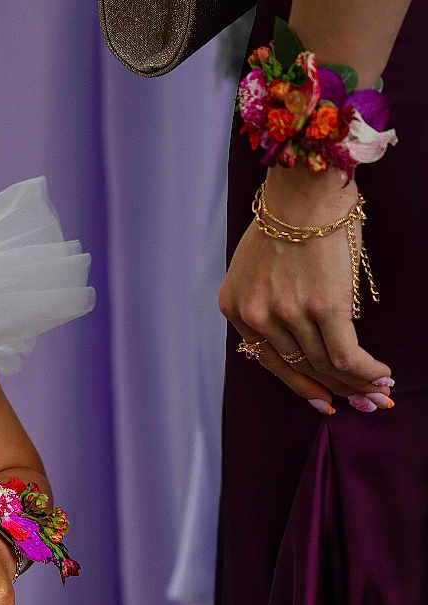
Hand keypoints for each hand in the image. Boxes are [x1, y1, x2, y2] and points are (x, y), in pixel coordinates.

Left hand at [220, 167, 391, 412]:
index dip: (300, 384)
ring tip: (378, 394)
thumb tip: (303, 332)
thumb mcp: (258, 266)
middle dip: (334, 390)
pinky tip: (382, 377)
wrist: (304, 186)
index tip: (322, 400)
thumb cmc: (290, 217)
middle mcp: (256, 316)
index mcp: (235, 308)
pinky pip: (345, 353)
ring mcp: (288, 314)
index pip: (269, 360)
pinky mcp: (322, 306)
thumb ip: (271, 301)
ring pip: (325, 363)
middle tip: (361, 405)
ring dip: (356, 383)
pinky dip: (365, 370)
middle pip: (300, 366)